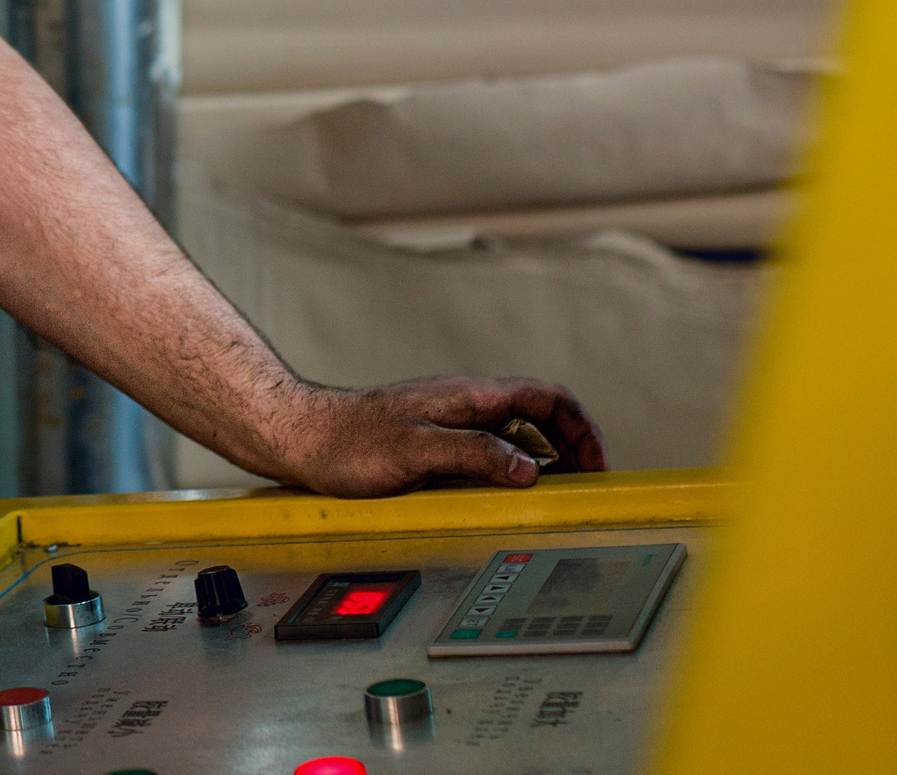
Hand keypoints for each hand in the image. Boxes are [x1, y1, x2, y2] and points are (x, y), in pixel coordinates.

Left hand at [266, 376, 610, 497]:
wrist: (300, 437)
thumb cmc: (348, 443)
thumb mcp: (416, 452)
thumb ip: (474, 456)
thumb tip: (529, 470)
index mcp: (469, 397)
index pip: (546, 398)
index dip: (581, 428)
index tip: (597, 465)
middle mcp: (465, 405)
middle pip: (537, 417)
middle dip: (569, 448)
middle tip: (581, 488)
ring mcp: (449, 423)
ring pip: (512, 436)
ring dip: (539, 463)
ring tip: (549, 499)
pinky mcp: (432, 444)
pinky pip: (485, 454)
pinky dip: (506, 473)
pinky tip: (500, 499)